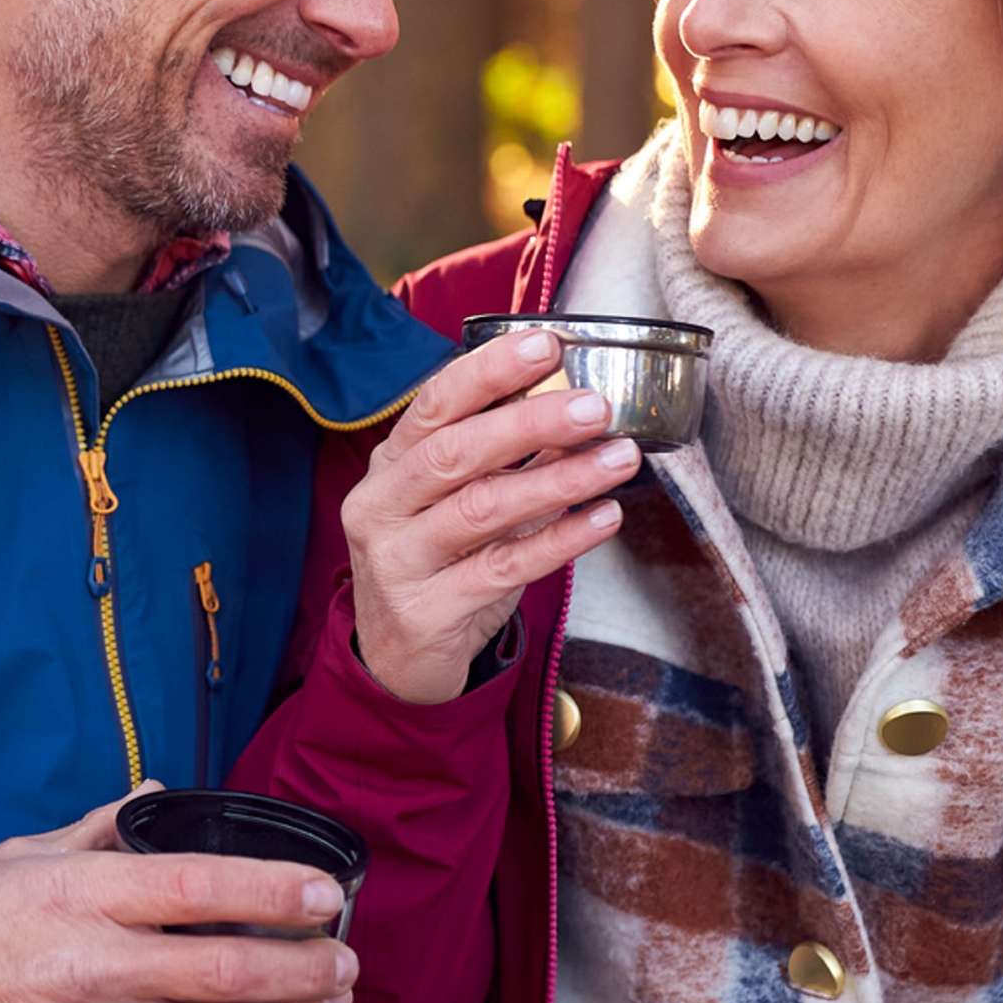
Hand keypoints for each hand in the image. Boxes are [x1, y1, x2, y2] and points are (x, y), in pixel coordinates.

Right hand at [0, 786, 357, 1002]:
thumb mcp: (22, 855)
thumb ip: (99, 828)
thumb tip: (156, 795)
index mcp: (84, 894)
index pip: (199, 886)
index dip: (273, 890)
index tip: (325, 892)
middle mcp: (99, 964)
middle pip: (228, 968)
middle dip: (305, 966)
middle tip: (348, 960)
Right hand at [344, 330, 636, 704]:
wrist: (394, 658)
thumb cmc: (436, 563)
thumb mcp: (453, 501)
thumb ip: (501, 458)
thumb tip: (574, 402)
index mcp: (388, 466)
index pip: (433, 404)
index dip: (488, 371)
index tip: (547, 344)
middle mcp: (381, 506)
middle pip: (455, 452)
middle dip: (529, 422)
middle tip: (596, 406)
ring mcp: (398, 560)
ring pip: (482, 509)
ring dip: (560, 479)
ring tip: (620, 458)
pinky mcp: (426, 610)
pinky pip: (504, 569)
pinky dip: (561, 540)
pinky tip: (605, 518)